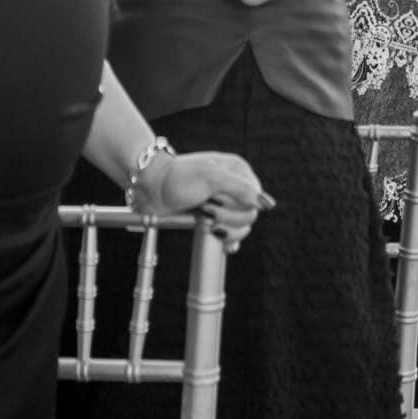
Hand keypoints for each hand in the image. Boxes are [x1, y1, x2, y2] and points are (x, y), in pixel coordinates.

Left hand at [136, 151, 274, 245]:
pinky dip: (229, 241)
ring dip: (223, 229)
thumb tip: (268, 205)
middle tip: (204, 210)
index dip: (235, 204)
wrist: (149, 187)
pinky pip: (232, 235)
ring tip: (203, 221)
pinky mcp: (214, 219)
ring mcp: (225, 205)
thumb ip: (241, 189)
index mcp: (239, 172)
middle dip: (226, 217)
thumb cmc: (178, 176)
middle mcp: (235, 188)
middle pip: (249, 215)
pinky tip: (225, 246)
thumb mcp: (211, 177)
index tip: (213, 199)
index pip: (255, 199)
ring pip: (242, 227)